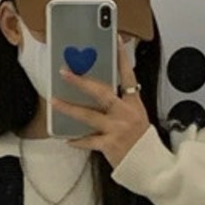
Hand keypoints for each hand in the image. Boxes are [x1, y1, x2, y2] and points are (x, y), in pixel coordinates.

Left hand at [51, 38, 150, 167]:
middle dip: (81, 81)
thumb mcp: (137, 117)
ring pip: (88, 115)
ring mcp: (117, 129)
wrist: (150, 166)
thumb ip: (121, 105)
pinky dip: (77, 140)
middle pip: (101, 92)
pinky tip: (66, 138)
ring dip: (69, 107)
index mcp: (134, 104)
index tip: (116, 39)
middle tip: (65, 72)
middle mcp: (125, 113)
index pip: (128, 75)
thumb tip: (99, 92)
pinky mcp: (109, 145)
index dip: (122, 57)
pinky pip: (88, 141)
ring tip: (54, 100)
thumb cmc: (141, 141)